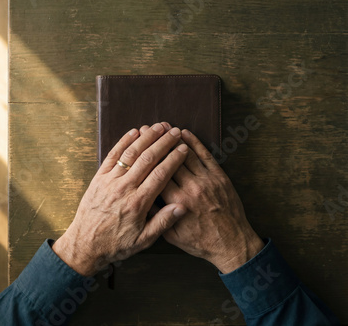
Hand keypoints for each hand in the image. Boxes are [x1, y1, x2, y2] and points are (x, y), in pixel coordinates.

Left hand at [52, 123, 187, 275]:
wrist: (84, 245)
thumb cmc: (116, 244)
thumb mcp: (143, 241)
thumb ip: (162, 222)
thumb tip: (182, 207)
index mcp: (138, 203)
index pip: (160, 174)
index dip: (173, 159)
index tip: (183, 148)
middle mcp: (124, 188)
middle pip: (147, 159)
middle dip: (163, 143)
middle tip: (175, 131)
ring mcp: (110, 181)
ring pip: (131, 153)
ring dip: (146, 137)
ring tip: (159, 126)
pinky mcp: (99, 177)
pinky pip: (113, 155)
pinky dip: (123, 141)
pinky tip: (134, 131)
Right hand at [141, 125, 263, 273]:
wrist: (232, 243)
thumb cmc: (200, 242)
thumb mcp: (173, 236)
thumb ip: (157, 218)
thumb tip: (142, 201)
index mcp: (177, 202)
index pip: (158, 175)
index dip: (147, 159)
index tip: (139, 147)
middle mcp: (191, 188)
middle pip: (170, 161)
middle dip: (158, 144)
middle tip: (147, 129)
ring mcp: (206, 180)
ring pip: (186, 154)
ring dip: (174, 139)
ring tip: (163, 127)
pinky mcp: (219, 176)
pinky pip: (205, 155)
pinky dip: (195, 142)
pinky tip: (185, 133)